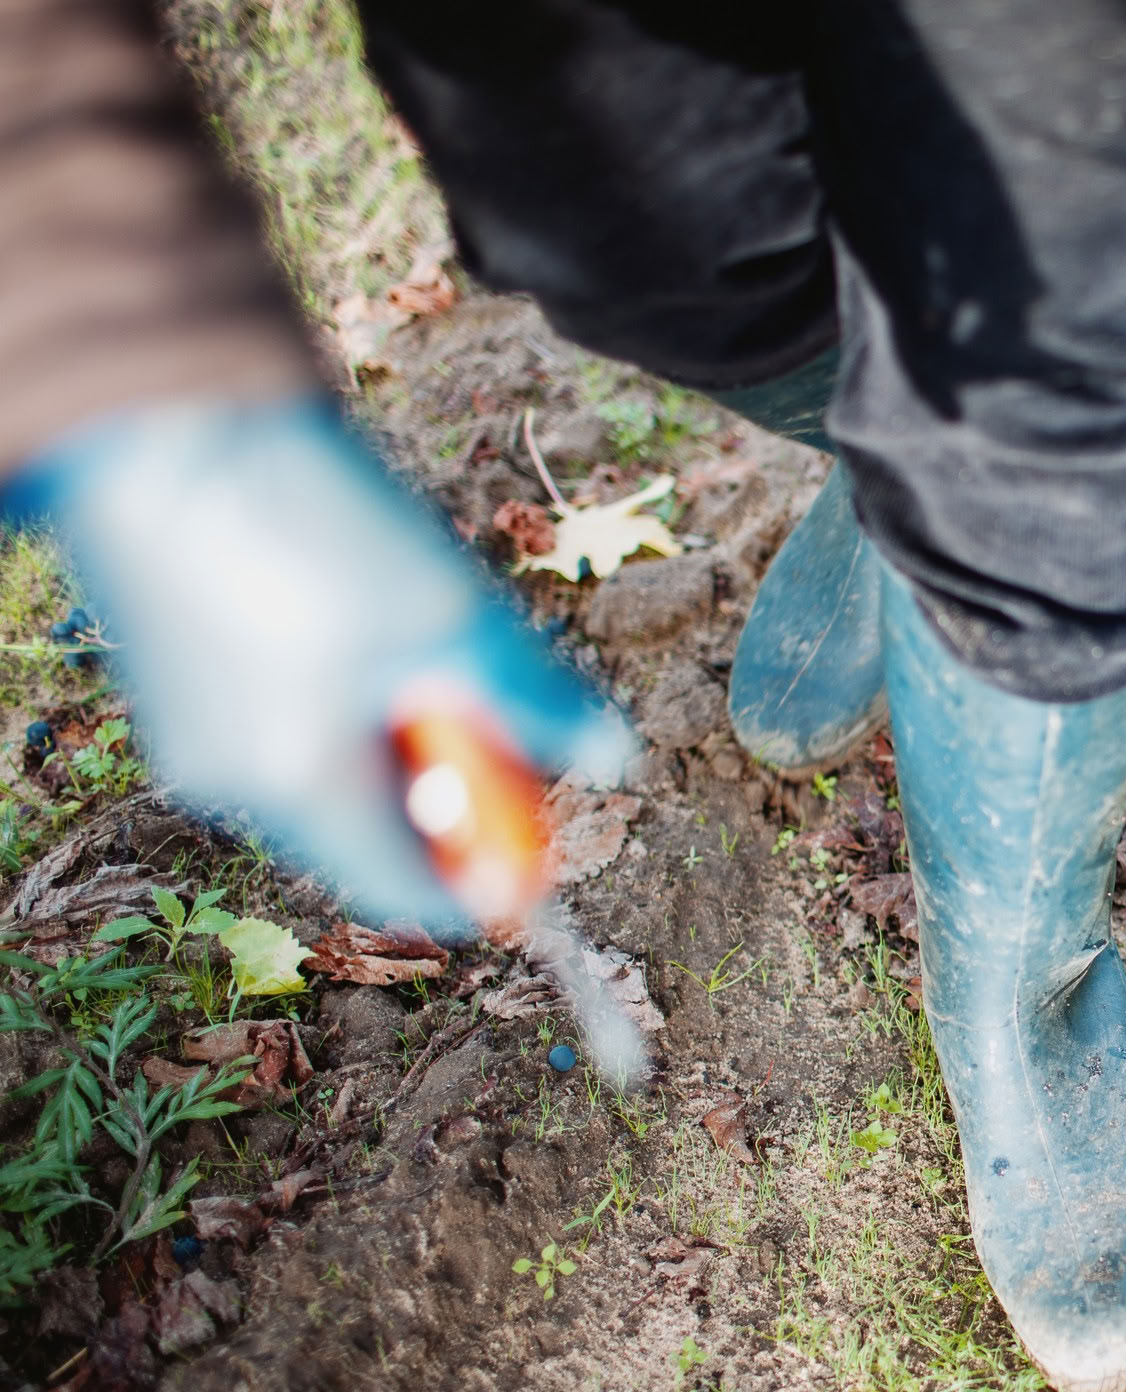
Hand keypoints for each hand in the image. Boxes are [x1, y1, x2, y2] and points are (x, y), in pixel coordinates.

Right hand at [8, 400, 630, 929]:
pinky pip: (293, 723)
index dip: (493, 874)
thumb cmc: (299, 520)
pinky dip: (352, 700)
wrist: (159, 413)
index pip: (411, 891)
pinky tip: (374, 620)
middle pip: (379, 833)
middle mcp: (236, 781)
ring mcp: (201, 729)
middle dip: (456, 786)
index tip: (553, 829)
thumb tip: (612, 758)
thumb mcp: (450, 616)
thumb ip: (534, 700)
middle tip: (502, 708)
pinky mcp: (188, 677)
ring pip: (338, 773)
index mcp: (300, 790)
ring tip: (433, 640)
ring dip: (405, 734)